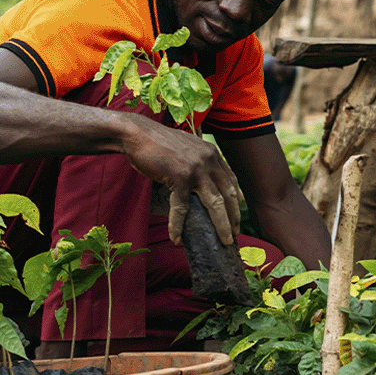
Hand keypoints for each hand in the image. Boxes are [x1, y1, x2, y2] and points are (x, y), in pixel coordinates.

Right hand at [120, 116, 240, 244]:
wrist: (137, 134)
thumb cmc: (158, 143)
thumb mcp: (188, 148)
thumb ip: (199, 162)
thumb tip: (205, 182)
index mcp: (212, 153)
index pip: (231, 179)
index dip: (236, 198)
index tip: (238, 210)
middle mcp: (208, 160)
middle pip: (229, 194)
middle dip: (234, 216)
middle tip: (235, 233)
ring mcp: (195, 169)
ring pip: (215, 204)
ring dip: (221, 225)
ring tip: (223, 241)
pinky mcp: (179, 178)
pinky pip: (182, 208)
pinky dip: (177, 225)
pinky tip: (176, 237)